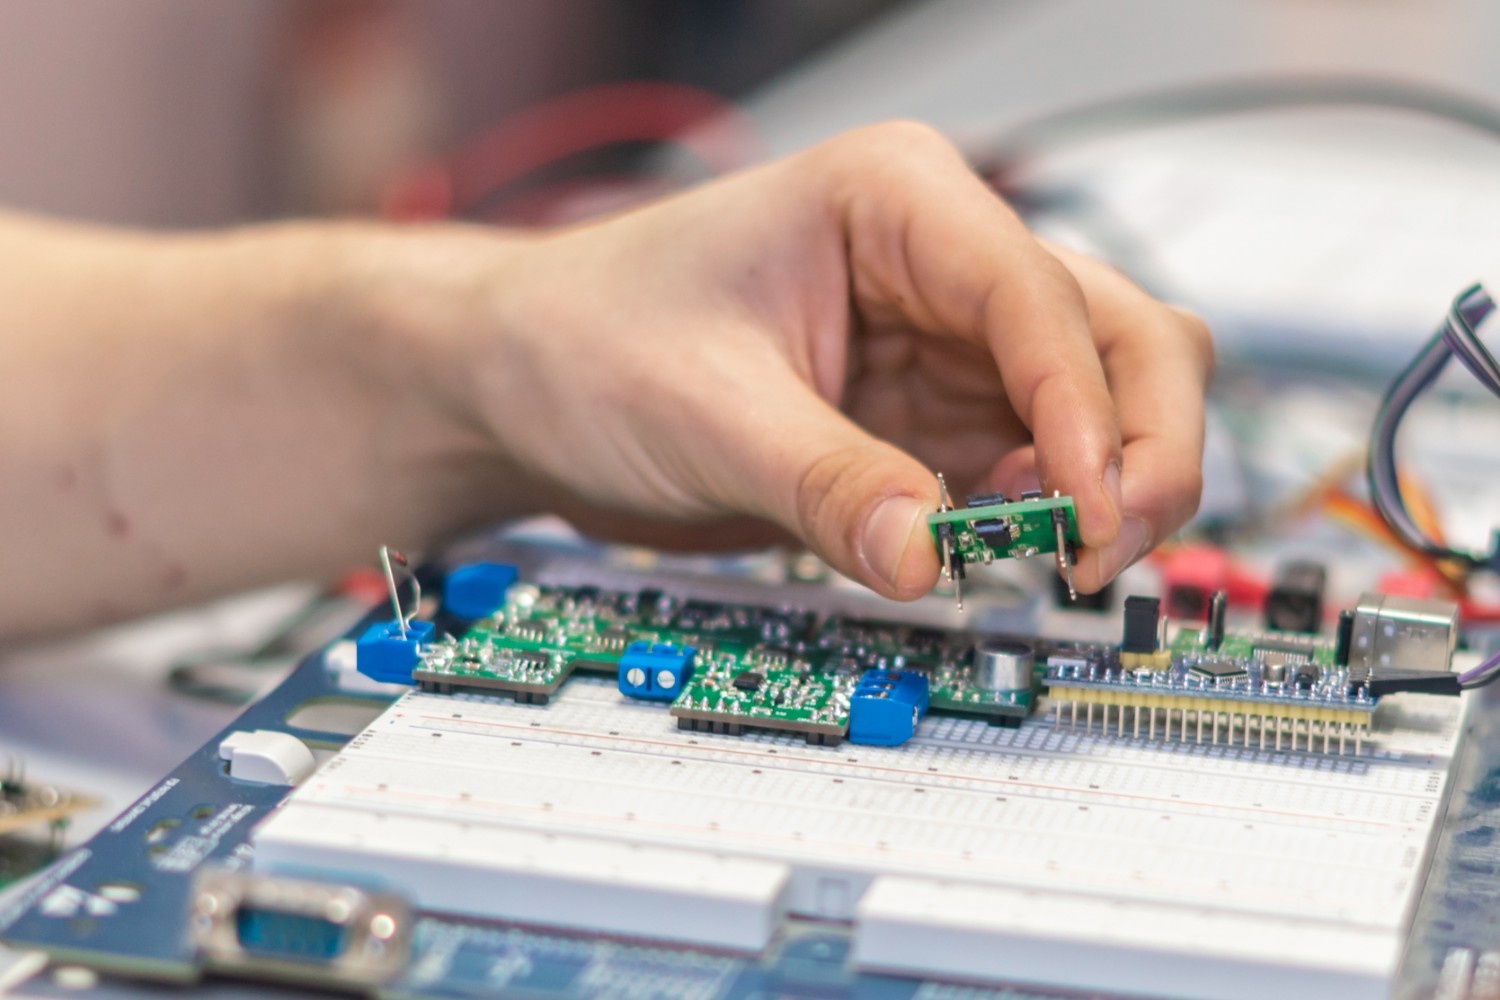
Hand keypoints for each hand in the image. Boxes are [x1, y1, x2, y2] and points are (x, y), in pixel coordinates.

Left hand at [416, 122, 1212, 598]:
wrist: (528, 384)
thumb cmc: (588, 338)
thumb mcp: (703, 409)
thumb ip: (825, 483)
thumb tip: (930, 559)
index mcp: (894, 199)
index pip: (1035, 294)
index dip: (1082, 408)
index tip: (1083, 510)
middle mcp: (942, 263)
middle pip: (1116, 337)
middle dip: (1137, 444)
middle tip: (1100, 550)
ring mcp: (945, 346)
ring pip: (1097, 406)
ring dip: (1100, 489)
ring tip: (1046, 561)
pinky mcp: (931, 422)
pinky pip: (1030, 469)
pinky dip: (1039, 518)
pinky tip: (996, 553)